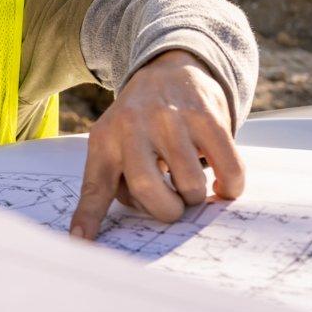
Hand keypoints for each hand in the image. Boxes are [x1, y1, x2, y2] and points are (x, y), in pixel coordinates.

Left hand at [68, 50, 244, 240]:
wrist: (171, 69)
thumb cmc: (141, 122)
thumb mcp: (115, 140)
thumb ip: (116, 179)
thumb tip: (123, 226)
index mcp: (105, 140)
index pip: (95, 186)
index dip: (89, 217)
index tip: (81, 242)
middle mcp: (133, 126)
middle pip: (149, 191)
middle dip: (167, 210)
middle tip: (174, 204)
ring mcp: (170, 119)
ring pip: (190, 185)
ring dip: (196, 196)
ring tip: (190, 181)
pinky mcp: (206, 116)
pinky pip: (228, 169)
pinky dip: (230, 186)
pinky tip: (222, 181)